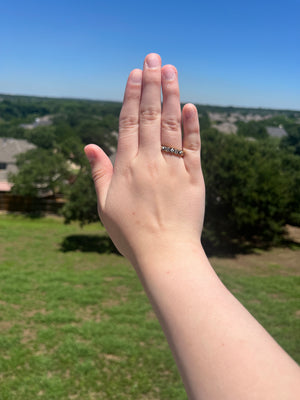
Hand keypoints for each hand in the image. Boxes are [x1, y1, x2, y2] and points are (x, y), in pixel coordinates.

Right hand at [85, 53, 204, 263]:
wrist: (164, 253)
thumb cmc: (131, 232)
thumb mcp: (105, 204)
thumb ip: (100, 172)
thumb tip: (89, 144)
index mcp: (128, 166)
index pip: (129, 122)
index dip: (133, 96)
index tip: (135, 74)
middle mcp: (150, 161)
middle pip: (151, 115)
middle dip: (152, 84)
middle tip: (153, 58)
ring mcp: (174, 168)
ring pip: (172, 124)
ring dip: (172, 95)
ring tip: (171, 70)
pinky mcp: (194, 177)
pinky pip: (193, 147)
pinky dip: (192, 126)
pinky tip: (191, 107)